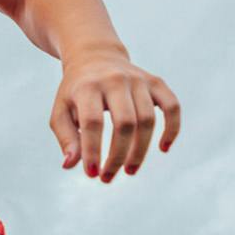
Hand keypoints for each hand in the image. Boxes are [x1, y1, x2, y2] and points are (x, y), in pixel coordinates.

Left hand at [51, 48, 179, 181]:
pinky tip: (163, 148)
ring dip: (140, 151)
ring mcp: (138, 80)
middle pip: (125, 123)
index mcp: (88, 87)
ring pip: (147, 119)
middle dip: (118, 156)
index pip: (93, 122)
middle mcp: (115, 80)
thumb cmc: (75, 92)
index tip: (92, 174)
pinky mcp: (156, 82)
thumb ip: (66, 138)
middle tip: (108, 178)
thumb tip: (70, 164)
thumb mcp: (61, 112)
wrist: (95, 57)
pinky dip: (172, 128)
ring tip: (129, 171)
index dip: (93, 151)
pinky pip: (172, 106)